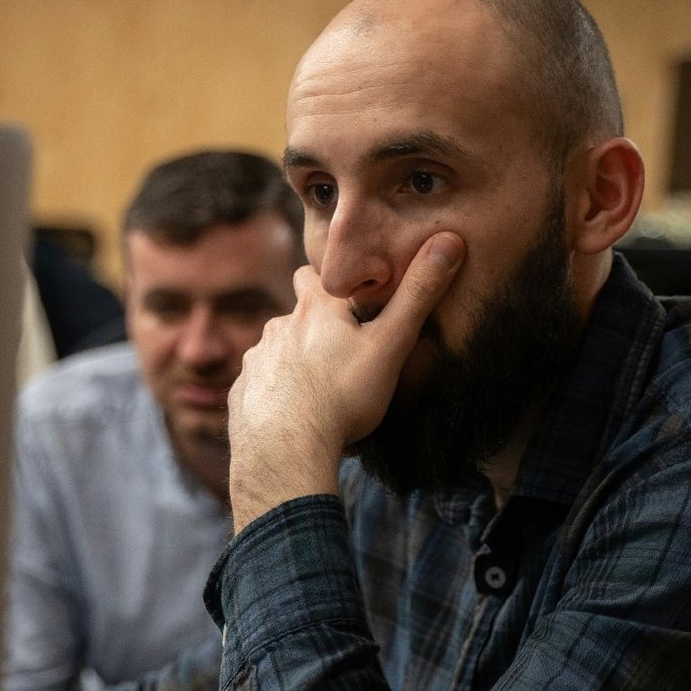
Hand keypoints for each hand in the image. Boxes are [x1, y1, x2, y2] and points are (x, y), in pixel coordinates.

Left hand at [226, 232, 464, 531]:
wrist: (285, 450)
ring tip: (320, 394)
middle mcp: (278, 326)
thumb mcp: (390, 345)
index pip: (314, 276)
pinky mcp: (241, 394)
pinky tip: (294, 419)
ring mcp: (255, 361)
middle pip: (294, 316)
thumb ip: (417, 296)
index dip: (331, 286)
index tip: (348, 301)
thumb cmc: (342, 395)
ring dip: (294, 366)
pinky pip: (261, 388)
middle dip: (313, 328)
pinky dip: (276, 397)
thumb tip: (449, 241)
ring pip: (276, 352)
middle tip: (339, 353)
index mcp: (314, 309)